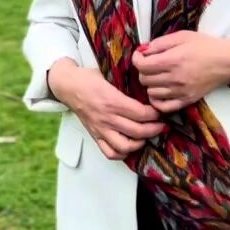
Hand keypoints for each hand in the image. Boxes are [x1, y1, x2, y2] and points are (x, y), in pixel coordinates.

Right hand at [48, 60, 167, 159]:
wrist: (68, 86)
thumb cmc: (89, 78)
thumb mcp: (110, 75)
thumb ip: (127, 83)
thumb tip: (147, 86)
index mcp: (112, 100)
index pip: (140, 113)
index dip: (154, 114)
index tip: (160, 111)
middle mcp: (107, 117)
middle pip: (137, 131)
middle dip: (154, 129)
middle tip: (160, 124)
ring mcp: (100, 129)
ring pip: (125, 146)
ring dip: (140, 143)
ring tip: (147, 136)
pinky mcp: (95, 136)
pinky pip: (109, 153)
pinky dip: (122, 154)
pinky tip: (130, 146)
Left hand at [131, 31, 229, 112]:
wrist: (227, 61)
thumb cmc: (204, 45)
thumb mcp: (182, 36)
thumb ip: (160, 43)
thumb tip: (143, 50)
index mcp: (173, 60)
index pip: (142, 65)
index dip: (136, 59)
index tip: (140, 55)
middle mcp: (175, 78)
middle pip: (144, 79)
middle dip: (143, 70)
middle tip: (150, 63)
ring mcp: (181, 91)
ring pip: (151, 92)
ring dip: (150, 83)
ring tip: (157, 75)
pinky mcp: (187, 100)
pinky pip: (163, 106)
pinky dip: (156, 100)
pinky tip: (159, 90)